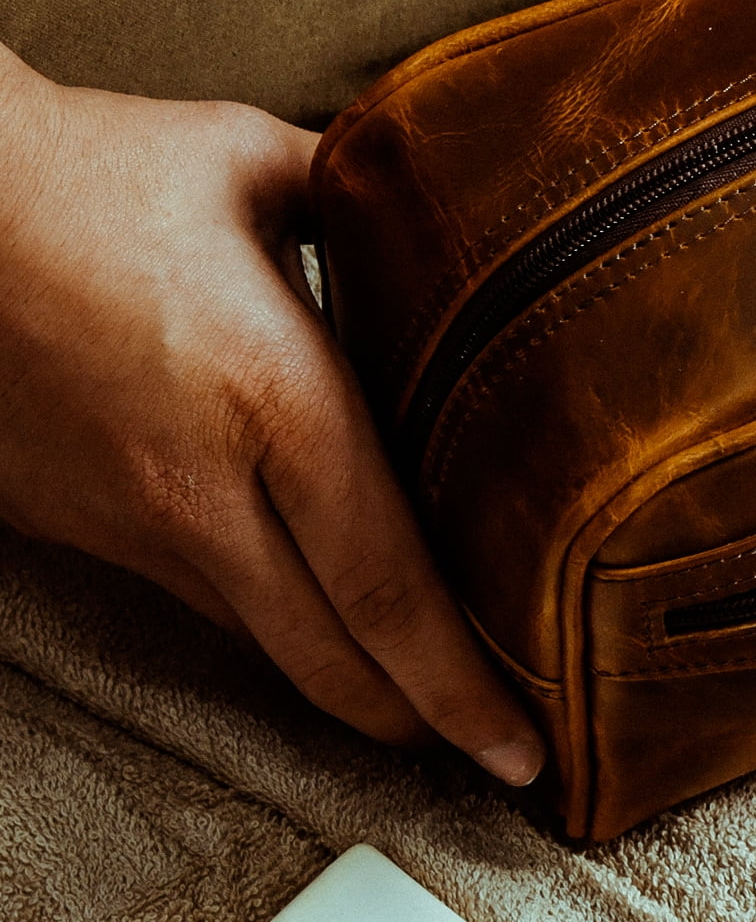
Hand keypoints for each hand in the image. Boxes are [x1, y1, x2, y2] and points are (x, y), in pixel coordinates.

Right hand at [0, 50, 543, 782]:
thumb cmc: (88, 169)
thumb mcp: (259, 164)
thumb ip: (367, 203)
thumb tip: (442, 207)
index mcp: (275, 397)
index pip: (389, 585)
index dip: (464, 685)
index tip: (524, 749)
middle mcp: (198, 488)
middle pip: (329, 656)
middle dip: (419, 723)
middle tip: (490, 757)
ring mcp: (122, 520)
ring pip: (254, 638)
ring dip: (341, 678)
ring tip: (416, 695)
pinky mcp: (65, 525)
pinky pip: (188, 596)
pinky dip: (262, 620)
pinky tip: (303, 606)